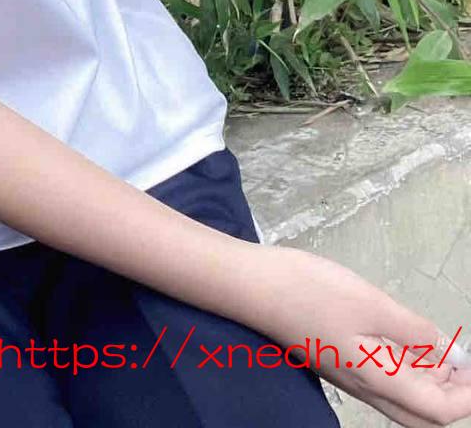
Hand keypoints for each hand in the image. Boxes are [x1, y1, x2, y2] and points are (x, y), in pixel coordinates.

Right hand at [252, 244, 470, 426]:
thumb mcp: (370, 303)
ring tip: (444, 350)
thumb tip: (456, 358)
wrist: (252, 286)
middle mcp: (366, 386)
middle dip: (453, 397)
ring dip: (432, 383)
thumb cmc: (311, 292)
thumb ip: (414, 332)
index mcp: (377, 378)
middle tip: (466, 365)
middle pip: (421, 416)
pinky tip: (407, 339)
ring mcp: (349, 373)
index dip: (468, 396)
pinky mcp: (337, 357)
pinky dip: (408, 368)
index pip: (437, 411)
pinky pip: (385, 380)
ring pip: (403, 399)